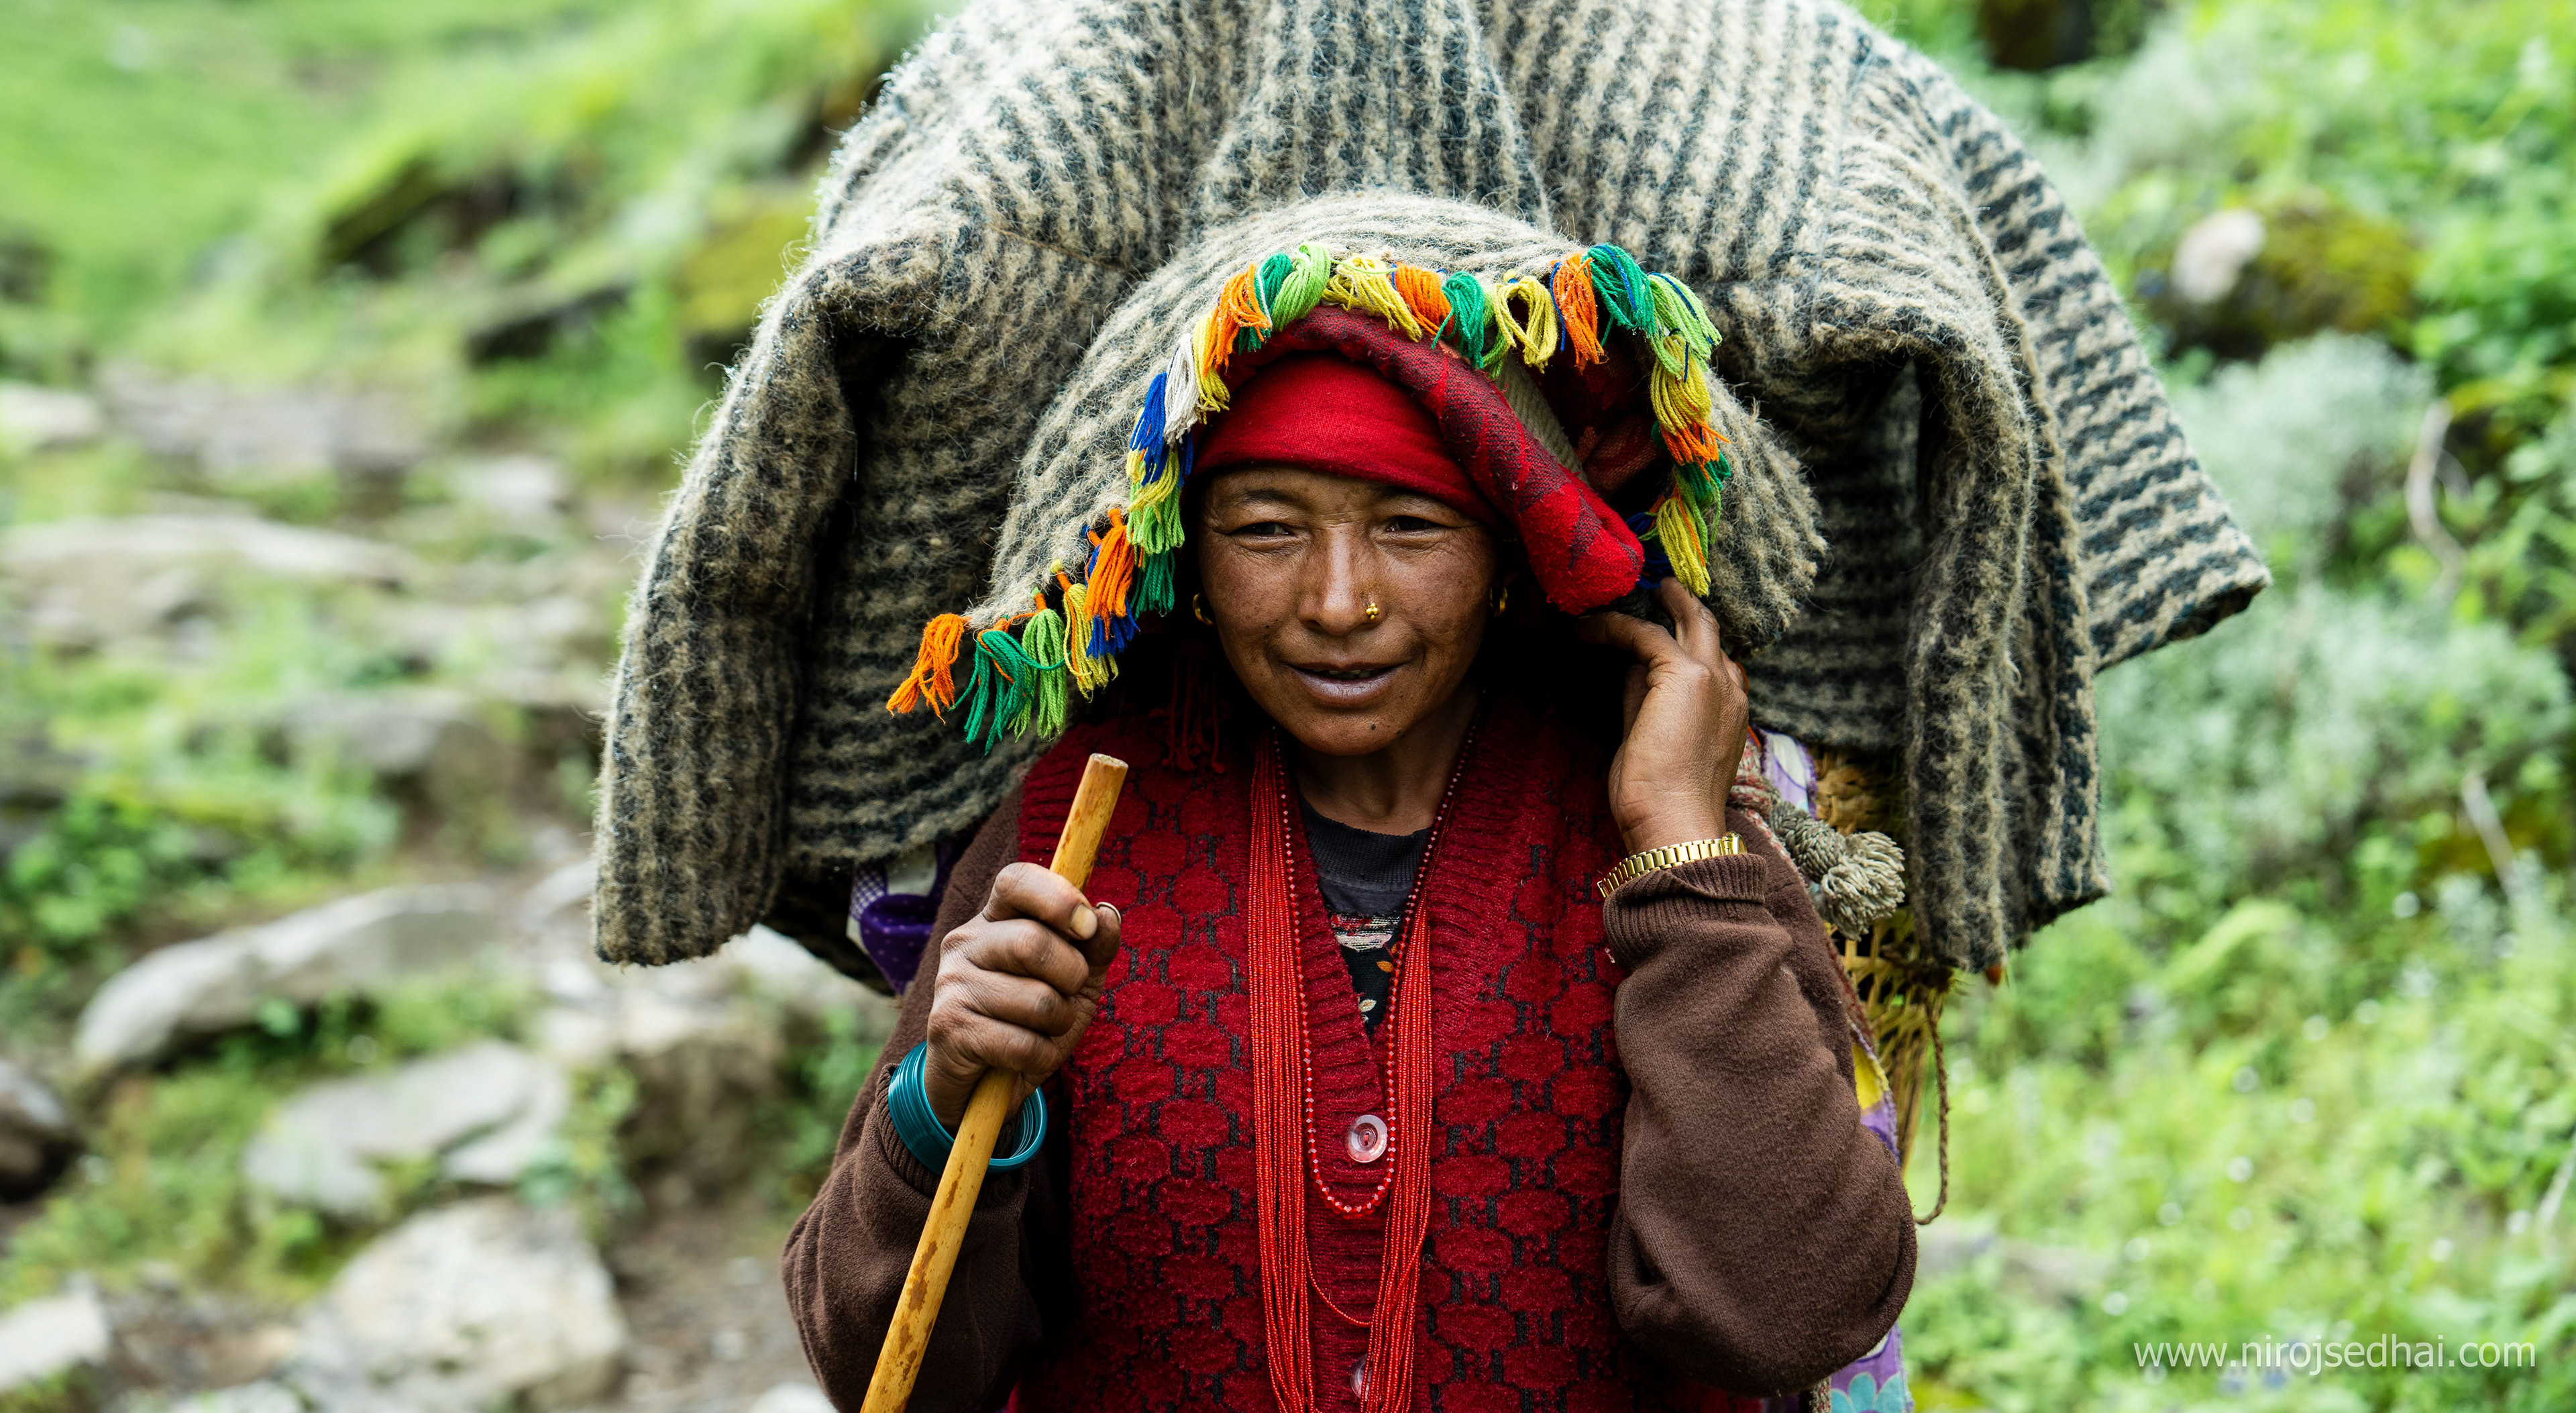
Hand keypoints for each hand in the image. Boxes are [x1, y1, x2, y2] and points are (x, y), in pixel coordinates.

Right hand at [922, 862, 1122, 1128]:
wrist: (980, 1085)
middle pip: (1033, 942)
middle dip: (1071, 977)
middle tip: (1067, 996)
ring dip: (1059, 1024)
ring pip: (1037, 1000)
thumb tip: (1108, 915)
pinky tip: (1025, 1057)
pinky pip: (1022, 1044)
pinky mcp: (948, 1028)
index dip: (1058, 898)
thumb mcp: (1075, 983)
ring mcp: (951, 984)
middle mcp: (965, 942)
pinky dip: (1041, 1057)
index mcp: (995, 919)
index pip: (1016, 880)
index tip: (1086, 926)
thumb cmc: (1031, 1022)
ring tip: (1041, 1031)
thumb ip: (1094, 947)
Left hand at [1576, 578, 1751, 853]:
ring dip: (1649, 605)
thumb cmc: (1661, 800)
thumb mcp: (1655, 740)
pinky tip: (1585, 628)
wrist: (1674, 823)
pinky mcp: (1685, 675)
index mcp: (1731, 708)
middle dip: (1682, 604)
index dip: (1686, 638)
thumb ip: (1648, 701)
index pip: (1715, 659)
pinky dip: (1613, 627)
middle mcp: (1731, 688)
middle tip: (1656, 589)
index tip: (1656, 627)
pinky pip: (1645, 634)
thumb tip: (1631, 669)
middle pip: (1708, 628)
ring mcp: (1714, 678)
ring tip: (1612, 598)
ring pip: (1687, 619)